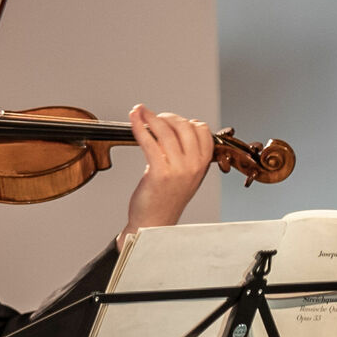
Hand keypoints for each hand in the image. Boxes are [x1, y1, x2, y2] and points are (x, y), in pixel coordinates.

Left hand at [125, 106, 216, 231]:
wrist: (153, 224)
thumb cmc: (165, 198)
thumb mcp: (185, 175)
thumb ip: (185, 154)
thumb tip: (173, 128)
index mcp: (203, 164)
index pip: (202, 130)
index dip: (185, 121)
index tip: (169, 121)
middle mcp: (194, 165)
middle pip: (184, 126)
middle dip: (166, 116)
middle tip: (152, 116)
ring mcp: (178, 169)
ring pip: (165, 131)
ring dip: (150, 116)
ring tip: (138, 112)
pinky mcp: (159, 172)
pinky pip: (149, 140)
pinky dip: (139, 126)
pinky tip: (133, 119)